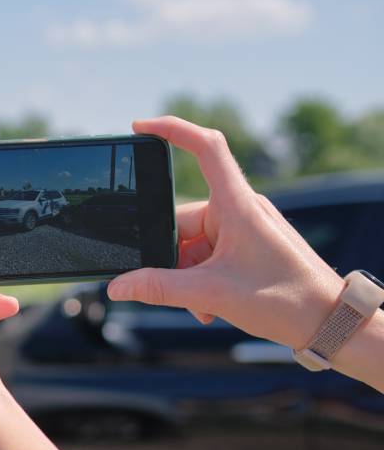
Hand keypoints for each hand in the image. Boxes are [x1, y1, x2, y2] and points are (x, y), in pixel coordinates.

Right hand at [108, 116, 342, 349]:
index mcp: (236, 206)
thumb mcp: (211, 294)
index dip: (172, 130)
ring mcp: (245, 227)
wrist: (331, 322)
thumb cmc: (286, 300)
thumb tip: (118, 286)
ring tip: (203, 306)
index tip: (141, 127)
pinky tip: (210, 306)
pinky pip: (209, 254)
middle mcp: (240, 209)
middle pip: (183, 220)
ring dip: (188, 276)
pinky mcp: (249, 245)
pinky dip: (202, 279)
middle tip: (181, 290)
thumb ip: (158, 288)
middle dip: (172, 259)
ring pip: (194, 244)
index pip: (205, 149)